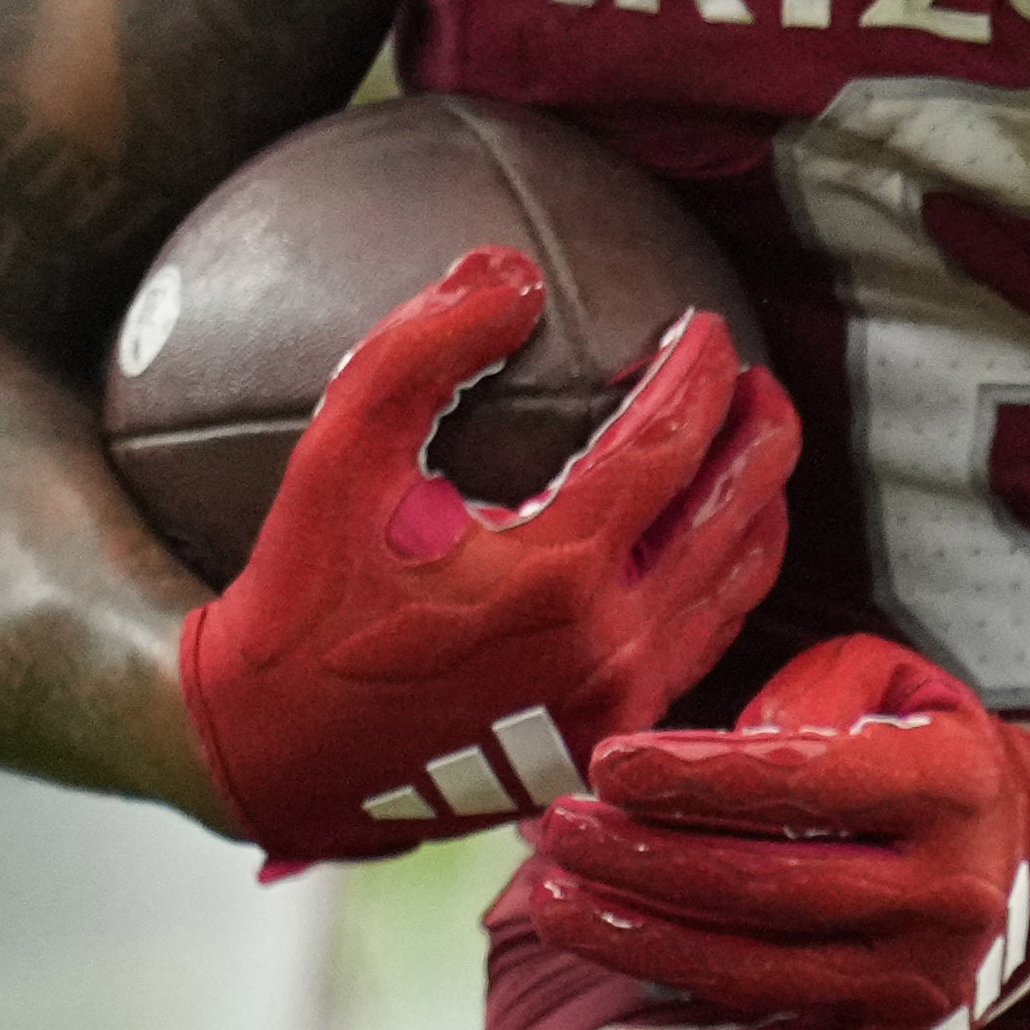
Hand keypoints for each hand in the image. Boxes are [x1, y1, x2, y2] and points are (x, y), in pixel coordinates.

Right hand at [176, 246, 798, 865]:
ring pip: (734, 590)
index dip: (699, 371)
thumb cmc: (298, 602)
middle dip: (763, 431)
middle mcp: (606, 650)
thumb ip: (420, 353)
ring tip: (749, 449)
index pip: (670, 443)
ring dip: (757, 506)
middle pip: (736, 514)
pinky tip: (703, 546)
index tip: (702, 326)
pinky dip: (723, 583)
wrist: (267, 757)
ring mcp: (616, 710)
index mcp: (555, 575)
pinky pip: (700, 651)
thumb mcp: (336, 458)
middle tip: (755, 378)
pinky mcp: (605, 748)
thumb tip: (511, 273)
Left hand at [524, 638, 1029, 1029]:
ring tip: (553, 906)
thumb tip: (730, 749)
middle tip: (559, 833)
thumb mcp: (893, 680)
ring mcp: (922, 986)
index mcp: (951, 786)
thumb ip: (812, 692)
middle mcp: (946, 894)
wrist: (1022, 858)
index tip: (610, 765)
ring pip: (752, 974)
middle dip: (641, 858)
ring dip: (636, 945)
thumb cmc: (927, 752)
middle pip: (763, 885)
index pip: (806, 781)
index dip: (696, 776)